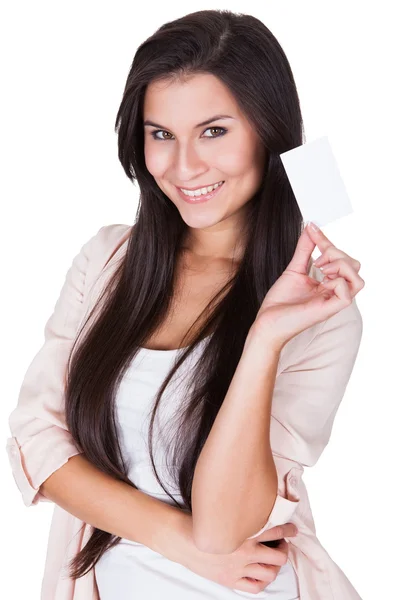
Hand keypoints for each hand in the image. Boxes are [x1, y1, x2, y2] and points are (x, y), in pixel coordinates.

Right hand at [176, 514, 297, 594]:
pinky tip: (263, 575)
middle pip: (279, 555)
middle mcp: (245, 550)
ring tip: (274, 559)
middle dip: (284, 549)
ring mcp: (239, 567)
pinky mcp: (230, 579)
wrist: (181, 538)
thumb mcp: (224, 511)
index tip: (292, 529)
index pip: (276, 529)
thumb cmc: (201, 521)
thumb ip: (242, 513)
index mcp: (245, 530)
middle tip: (283, 544)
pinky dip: (263, 582)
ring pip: (270, 572)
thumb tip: (258, 510)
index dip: (288, 530)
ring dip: (276, 565)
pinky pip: (255, 586)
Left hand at [251, 222, 364, 350]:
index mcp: (329, 283)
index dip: (328, 241)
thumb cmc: (280, 301)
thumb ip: (304, 249)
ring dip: (340, 265)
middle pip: (355, 265)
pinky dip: (336, 280)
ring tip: (320, 269)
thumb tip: (311, 227)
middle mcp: (335, 292)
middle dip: (337, 253)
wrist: (267, 321)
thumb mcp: (294, 268)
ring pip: (357, 278)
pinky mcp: (330, 309)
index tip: (312, 229)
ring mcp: (334, 301)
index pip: (342, 258)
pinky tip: (321, 282)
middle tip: (316, 259)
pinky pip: (347, 291)